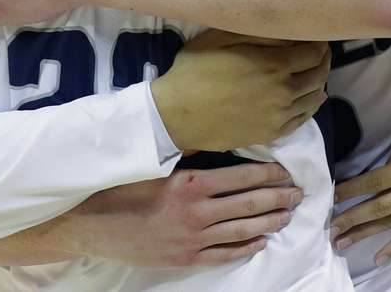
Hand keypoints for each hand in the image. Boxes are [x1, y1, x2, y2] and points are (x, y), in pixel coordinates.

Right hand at [65, 163, 303, 266]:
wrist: (91, 226)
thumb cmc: (119, 189)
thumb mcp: (151, 163)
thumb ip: (183, 150)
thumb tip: (209, 132)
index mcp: (189, 183)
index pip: (241, 177)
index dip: (268, 174)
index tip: (286, 171)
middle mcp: (196, 212)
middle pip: (248, 204)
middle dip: (278, 198)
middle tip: (299, 193)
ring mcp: (193, 239)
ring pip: (242, 230)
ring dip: (269, 222)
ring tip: (288, 215)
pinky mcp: (186, 259)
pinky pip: (224, 254)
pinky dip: (246, 247)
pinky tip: (261, 240)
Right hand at [152, 32, 330, 151]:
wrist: (176, 114)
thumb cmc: (195, 70)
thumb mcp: (223, 38)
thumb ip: (261, 33)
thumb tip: (291, 30)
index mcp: (275, 65)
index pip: (315, 52)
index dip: (319, 43)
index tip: (315, 36)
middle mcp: (284, 91)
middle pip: (319, 74)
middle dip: (323, 60)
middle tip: (319, 52)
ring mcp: (279, 116)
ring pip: (314, 98)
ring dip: (319, 82)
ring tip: (315, 72)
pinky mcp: (271, 133)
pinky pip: (303, 119)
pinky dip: (311, 106)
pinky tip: (310, 98)